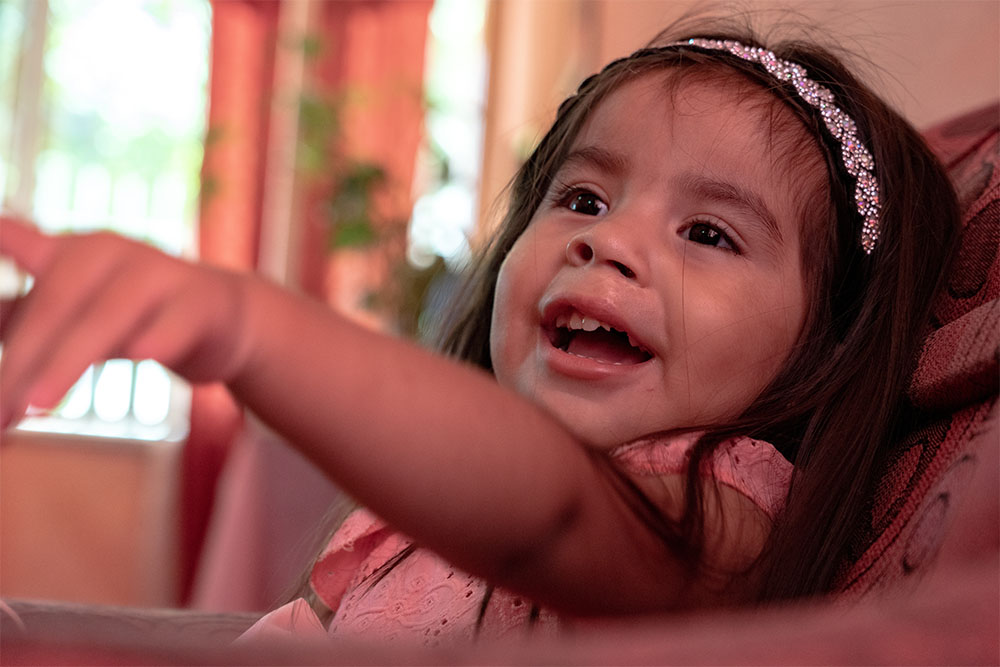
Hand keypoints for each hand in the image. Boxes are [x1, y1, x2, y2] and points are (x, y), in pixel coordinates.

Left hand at [0, 217, 251, 428]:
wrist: (222, 318)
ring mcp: (159, 273)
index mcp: (68, 253)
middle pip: (54, 303)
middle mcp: (109, 252)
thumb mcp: (73, 314)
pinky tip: (144, 354)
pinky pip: (173, 324)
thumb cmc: (133, 316)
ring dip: (68, 362)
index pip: (12, 238)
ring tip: (36, 404)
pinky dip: (156, 340)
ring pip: (106, 318)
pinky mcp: (201, 302)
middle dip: (20, 361)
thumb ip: (18, 322)